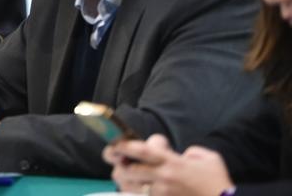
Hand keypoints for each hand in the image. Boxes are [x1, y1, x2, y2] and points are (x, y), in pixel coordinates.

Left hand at [105, 135, 233, 195]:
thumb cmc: (218, 182)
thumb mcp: (209, 158)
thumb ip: (192, 152)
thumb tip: (182, 155)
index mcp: (173, 162)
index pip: (143, 151)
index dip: (125, 146)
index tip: (115, 142)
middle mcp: (164, 178)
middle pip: (129, 170)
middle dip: (118, 164)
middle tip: (115, 159)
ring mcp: (162, 194)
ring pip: (131, 187)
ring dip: (123, 180)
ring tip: (122, 175)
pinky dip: (133, 194)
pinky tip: (132, 190)